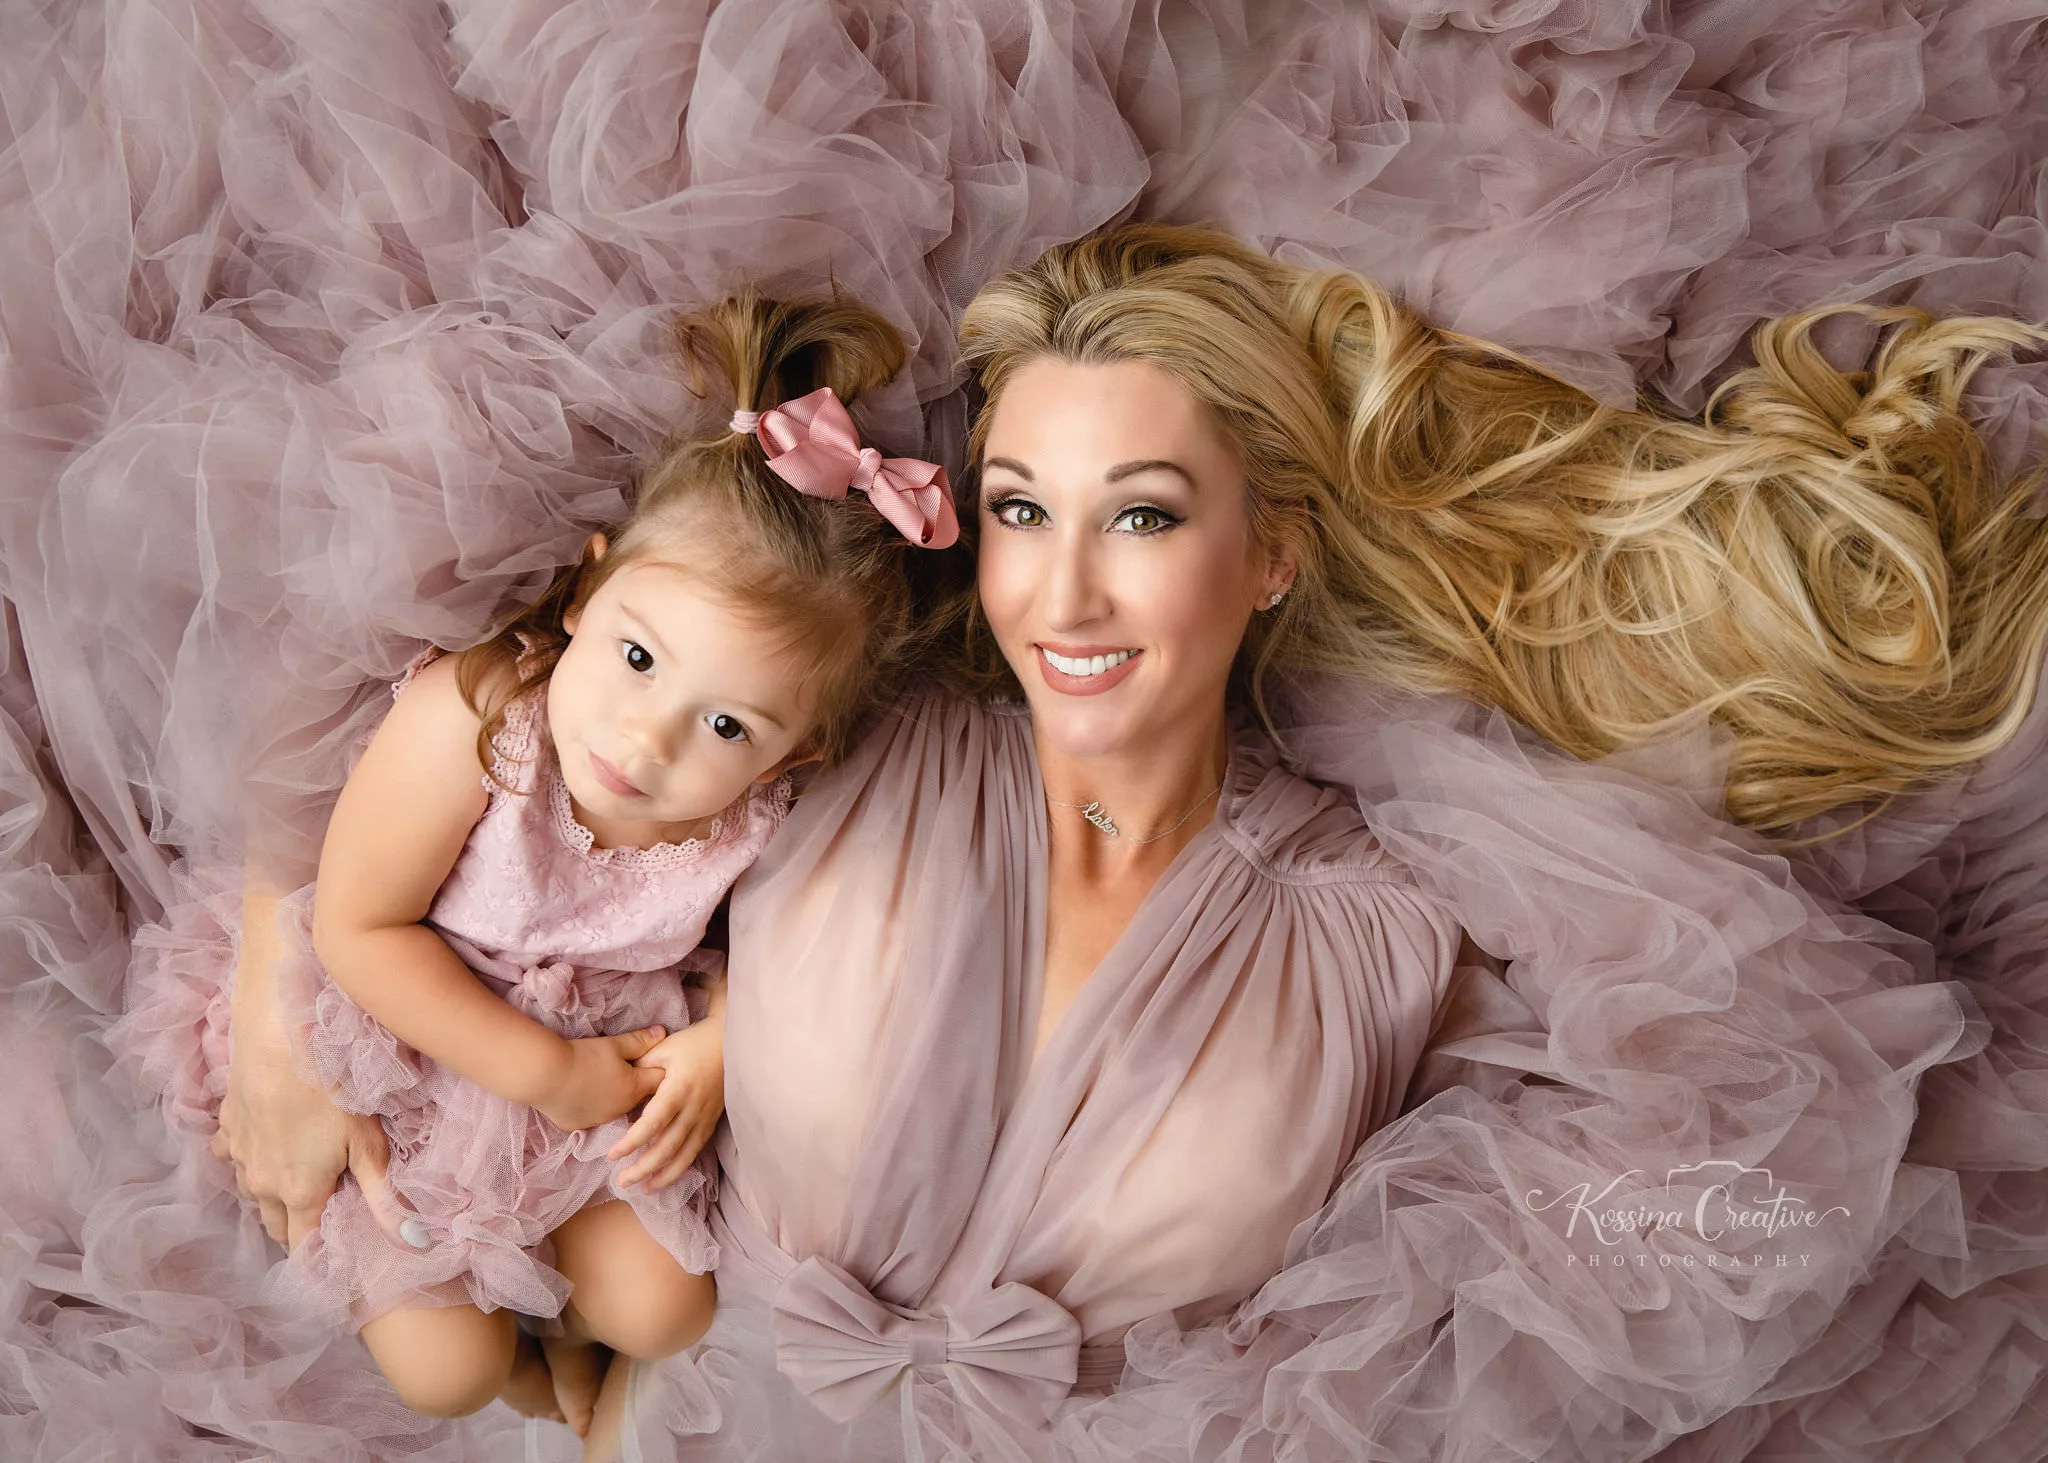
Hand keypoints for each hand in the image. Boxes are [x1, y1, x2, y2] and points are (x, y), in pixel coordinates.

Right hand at [214, 1039, 408, 1251]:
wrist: (281, 1038)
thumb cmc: (332, 1089)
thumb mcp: (368, 1144)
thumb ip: (385, 1199)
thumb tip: (413, 1243)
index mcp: (298, 1193)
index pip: (302, 1245)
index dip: (317, 1253)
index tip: (332, 1253)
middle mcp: (261, 1183)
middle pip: (275, 1225)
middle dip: (295, 1227)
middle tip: (322, 1215)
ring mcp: (239, 1156)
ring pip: (252, 1193)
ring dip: (271, 1195)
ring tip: (298, 1179)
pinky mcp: (227, 1127)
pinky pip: (232, 1157)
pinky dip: (246, 1158)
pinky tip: (265, 1143)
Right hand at [534, 1026, 668, 1131]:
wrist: (544, 1075)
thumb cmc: (583, 1056)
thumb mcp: (615, 1044)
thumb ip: (641, 1040)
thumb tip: (663, 1034)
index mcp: (635, 1089)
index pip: (659, 1080)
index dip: (656, 1067)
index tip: (648, 1058)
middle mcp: (621, 1110)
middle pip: (637, 1096)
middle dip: (635, 1083)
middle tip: (621, 1066)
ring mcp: (599, 1121)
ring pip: (615, 1108)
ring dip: (613, 1096)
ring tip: (598, 1079)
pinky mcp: (578, 1126)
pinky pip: (591, 1116)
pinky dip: (590, 1106)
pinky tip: (580, 1094)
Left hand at [606, 1014, 724, 1191]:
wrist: (729, 1042)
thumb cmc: (693, 1043)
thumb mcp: (664, 1048)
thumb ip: (641, 1067)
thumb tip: (619, 1083)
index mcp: (679, 1088)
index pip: (654, 1122)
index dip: (632, 1141)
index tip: (613, 1155)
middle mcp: (694, 1108)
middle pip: (669, 1146)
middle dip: (645, 1167)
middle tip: (623, 1182)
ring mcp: (706, 1117)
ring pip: (685, 1154)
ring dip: (664, 1175)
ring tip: (645, 1189)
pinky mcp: (712, 1121)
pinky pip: (696, 1150)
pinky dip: (681, 1167)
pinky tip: (667, 1177)